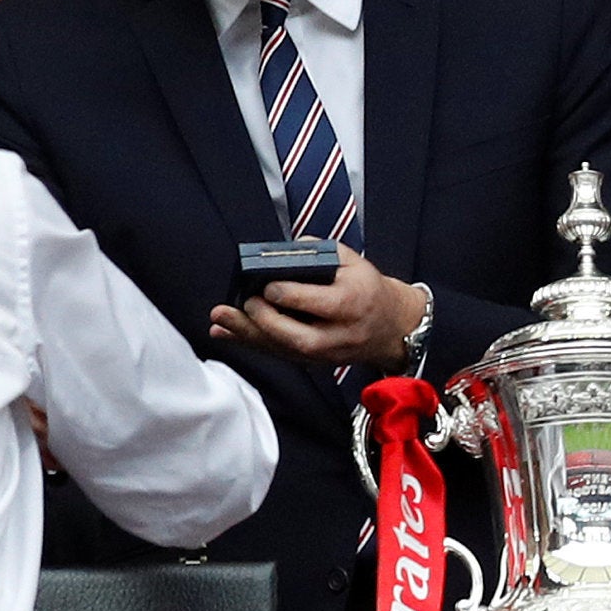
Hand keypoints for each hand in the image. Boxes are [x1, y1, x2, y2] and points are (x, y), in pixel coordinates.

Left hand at [209, 247, 428, 370]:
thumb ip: (320, 252)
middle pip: (296, 335)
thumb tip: (285, 249)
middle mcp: (337, 334)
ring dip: (248, 335)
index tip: (266, 285)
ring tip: (219, 321)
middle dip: (264, 321)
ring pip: (283, 349)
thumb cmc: (368, 288)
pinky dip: (250, 343)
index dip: (286, 293)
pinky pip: (278, 354)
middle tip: (243, 304)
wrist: (391, 327)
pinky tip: (225, 333)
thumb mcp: (353, 261)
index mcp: (350, 303)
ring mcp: (325, 353)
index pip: (315, 302)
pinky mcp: (313, 361)